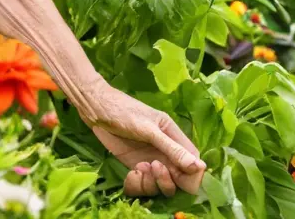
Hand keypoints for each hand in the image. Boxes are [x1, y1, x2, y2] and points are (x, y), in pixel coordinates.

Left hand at [81, 81, 204, 196]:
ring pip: (161, 185)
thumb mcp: (149, 129)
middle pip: (178, 179)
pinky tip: (131, 173)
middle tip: (153, 168)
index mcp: (173, 136)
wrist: (95, 109)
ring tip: (139, 168)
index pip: (193, 163)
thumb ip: (172, 149)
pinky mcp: (135, 167)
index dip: (190, 174)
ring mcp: (150, 160)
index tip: (177, 175)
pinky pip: (144, 185)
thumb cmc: (124, 112)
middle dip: (167, 180)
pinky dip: (139, 184)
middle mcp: (164, 151)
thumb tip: (200, 167)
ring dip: (152, 183)